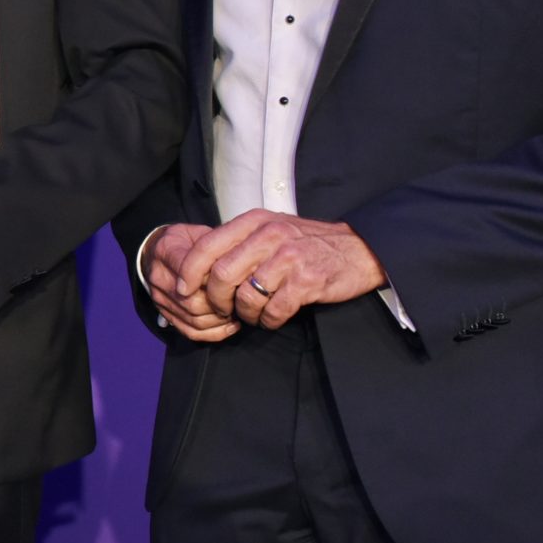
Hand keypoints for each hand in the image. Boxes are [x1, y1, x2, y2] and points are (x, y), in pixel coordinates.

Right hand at [139, 224, 239, 341]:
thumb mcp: (199, 233)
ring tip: (237, 311)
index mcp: (166, 251)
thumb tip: (239, 266)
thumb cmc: (186, 242)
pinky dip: (214, 333)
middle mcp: (158, 277)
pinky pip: (190, 332)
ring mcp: (160, 299)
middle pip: (194, 303)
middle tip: (240, 300)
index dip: (217, 281)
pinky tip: (230, 325)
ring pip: (194, 321)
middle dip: (222, 305)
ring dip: (221, 321)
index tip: (236, 279)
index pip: (191, 272)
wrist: (159, 251)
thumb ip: (215, 247)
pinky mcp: (165, 314)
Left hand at [178, 209, 388, 329]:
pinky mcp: (306, 282)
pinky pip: (273, 311)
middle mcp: (269, 236)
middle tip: (223, 309)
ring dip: (246, 313)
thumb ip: (238, 243)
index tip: (184, 290)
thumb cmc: (307, 243)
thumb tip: (199, 267)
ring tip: (254, 313)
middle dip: (216, 300)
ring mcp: (289, 258)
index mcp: (254, 222)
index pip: (206, 246)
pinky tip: (274, 317)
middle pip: (221, 275)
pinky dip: (269, 320)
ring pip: (246, 297)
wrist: (358, 250)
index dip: (189, 272)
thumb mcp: (270, 230)